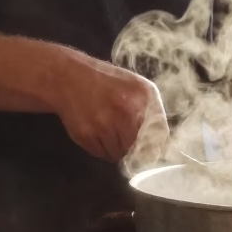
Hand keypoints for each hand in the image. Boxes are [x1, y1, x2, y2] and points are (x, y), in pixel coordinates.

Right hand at [51, 52, 167, 163]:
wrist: (68, 77)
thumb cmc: (108, 83)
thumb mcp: (137, 89)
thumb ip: (153, 113)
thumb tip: (163, 146)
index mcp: (144, 97)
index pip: (160, 137)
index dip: (155, 148)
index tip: (150, 150)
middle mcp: (126, 111)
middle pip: (139, 150)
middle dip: (134, 149)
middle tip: (124, 137)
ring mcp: (105, 124)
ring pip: (120, 155)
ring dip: (116, 149)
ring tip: (107, 130)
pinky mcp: (86, 134)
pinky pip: (101, 154)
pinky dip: (100, 148)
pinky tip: (95, 131)